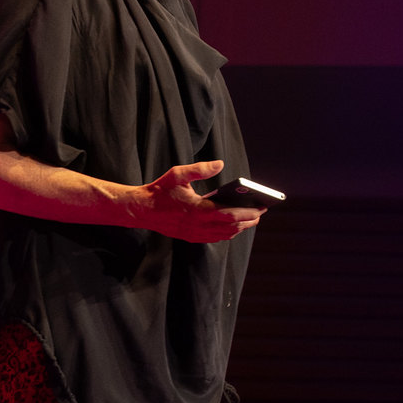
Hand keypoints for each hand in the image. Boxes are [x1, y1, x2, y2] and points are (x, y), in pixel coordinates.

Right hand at [126, 160, 262, 242]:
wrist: (140, 210)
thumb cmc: (160, 191)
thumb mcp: (178, 174)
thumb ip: (200, 169)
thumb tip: (220, 164)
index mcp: (198, 210)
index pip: (231, 215)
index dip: (249, 213)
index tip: (262, 207)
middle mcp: (197, 225)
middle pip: (231, 227)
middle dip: (249, 221)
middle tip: (261, 213)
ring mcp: (193, 233)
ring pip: (224, 235)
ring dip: (239, 228)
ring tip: (251, 219)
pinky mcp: (189, 236)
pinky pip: (214, 238)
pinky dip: (226, 233)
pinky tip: (233, 226)